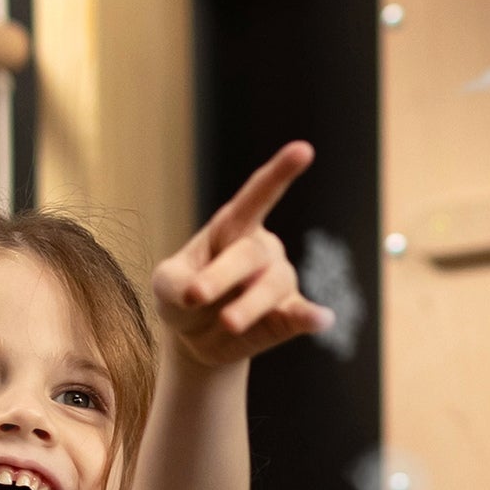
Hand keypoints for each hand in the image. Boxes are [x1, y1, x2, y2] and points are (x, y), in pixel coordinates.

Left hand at [153, 141, 333, 370]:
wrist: (195, 339)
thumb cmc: (181, 297)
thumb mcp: (166, 284)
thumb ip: (179, 285)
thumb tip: (210, 302)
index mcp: (232, 228)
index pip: (257, 196)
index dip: (280, 172)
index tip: (304, 150)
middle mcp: (262, 250)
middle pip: (251, 254)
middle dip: (221, 275)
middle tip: (195, 296)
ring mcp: (278, 282)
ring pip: (272, 286)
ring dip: (249, 305)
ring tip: (227, 323)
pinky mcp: (287, 316)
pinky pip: (302, 314)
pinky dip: (312, 316)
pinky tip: (323, 318)